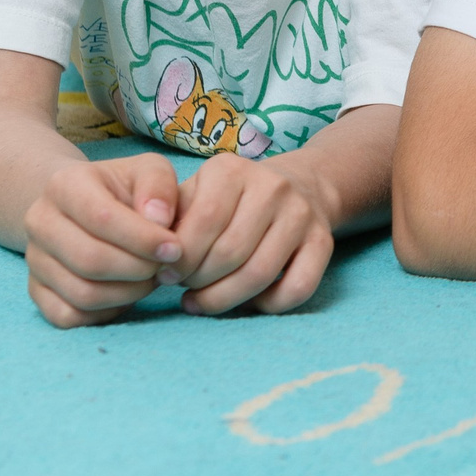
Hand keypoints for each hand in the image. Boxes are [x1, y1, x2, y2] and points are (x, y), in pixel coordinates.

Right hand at [22, 153, 184, 328]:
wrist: (88, 206)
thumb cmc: (126, 189)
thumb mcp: (149, 171)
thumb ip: (158, 186)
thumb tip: (158, 220)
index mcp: (65, 184)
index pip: (101, 218)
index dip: (143, 239)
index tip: (175, 249)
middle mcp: (40, 221)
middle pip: (90, 260)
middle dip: (139, 270)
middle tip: (165, 267)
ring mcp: (34, 258)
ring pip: (81, 294)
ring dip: (128, 293)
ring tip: (150, 279)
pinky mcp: (35, 289)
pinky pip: (68, 316)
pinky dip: (105, 313)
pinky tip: (125, 293)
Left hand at [167, 153, 336, 315]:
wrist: (298, 186)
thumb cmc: (228, 200)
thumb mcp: (195, 193)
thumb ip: (170, 219)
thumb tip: (152, 255)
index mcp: (232, 170)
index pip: (203, 222)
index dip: (180, 258)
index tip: (165, 276)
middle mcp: (272, 186)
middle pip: (230, 252)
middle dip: (199, 282)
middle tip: (185, 290)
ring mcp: (301, 214)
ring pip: (260, 274)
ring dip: (225, 299)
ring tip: (203, 302)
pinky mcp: (323, 241)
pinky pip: (297, 288)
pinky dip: (267, 306)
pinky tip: (246, 303)